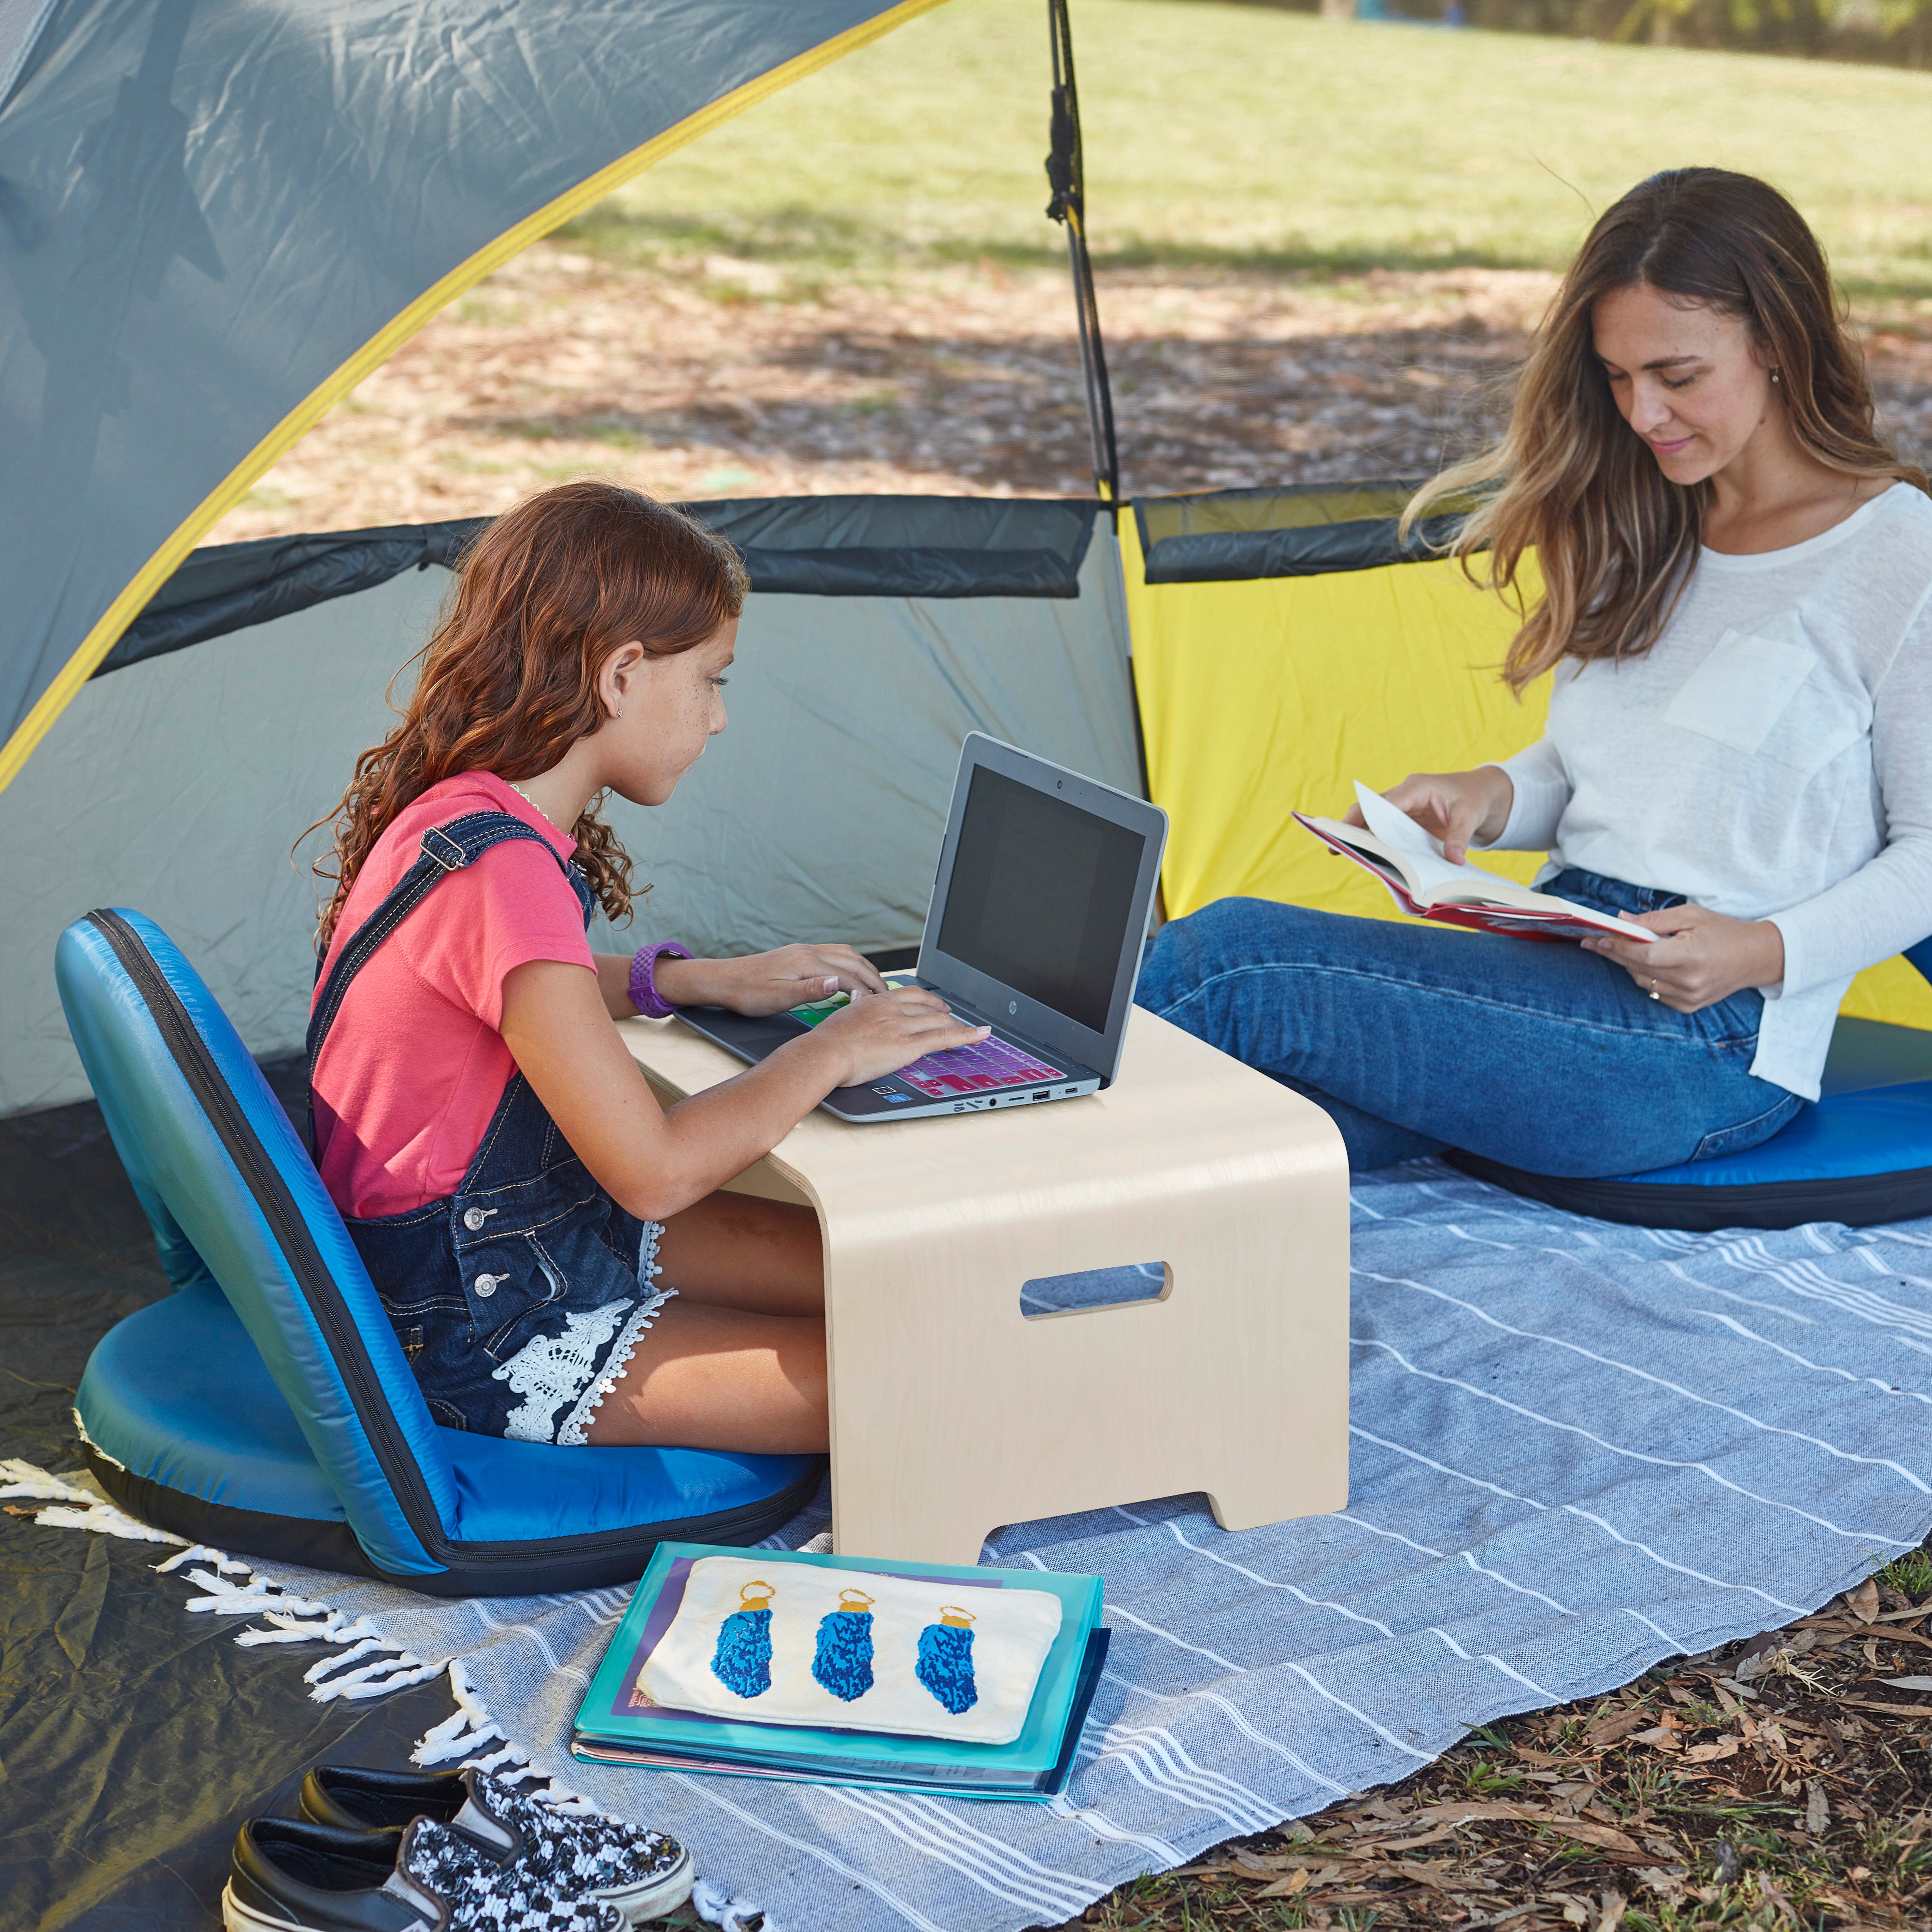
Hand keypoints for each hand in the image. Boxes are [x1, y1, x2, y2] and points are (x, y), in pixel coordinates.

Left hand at [654, 944, 886, 1016]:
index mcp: (806, 962)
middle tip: (889, 996)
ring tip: (877, 986)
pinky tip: (852, 974)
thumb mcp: (777, 998)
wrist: (722, 980)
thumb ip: (810, 990)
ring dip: (865, 968)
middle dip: (873, 977)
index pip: (848, 975)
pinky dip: (851, 963)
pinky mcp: (799, 954)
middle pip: (853, 960)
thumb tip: (838, 983)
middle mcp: (808, 951)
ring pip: (846, 954)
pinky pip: (835, 953)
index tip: (880, 1006)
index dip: (867, 991)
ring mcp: (804, 950)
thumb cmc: (746, 993)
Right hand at [800, 985, 990, 1087]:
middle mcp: (893, 1009)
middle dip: (945, 1011)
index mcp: (877, 1001)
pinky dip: (968, 1035)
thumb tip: (857, 1000)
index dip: (927, 998)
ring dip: (959, 1025)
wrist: (824, 1053)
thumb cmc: (826, 1041)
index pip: (910, 994)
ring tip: (972, 1030)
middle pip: (928, 1005)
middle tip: (954, 1017)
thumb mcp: (843, 1015)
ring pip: (940, 1020)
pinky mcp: (909, 1044)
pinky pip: (945, 1037)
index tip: (934, 1003)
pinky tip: (982, 1035)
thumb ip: (856, 1008)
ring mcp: (902, 1025)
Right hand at [1345, 767, 1513, 865]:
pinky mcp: (1402, 820)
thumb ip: (1460, 837)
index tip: (1362, 839)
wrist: (1478, 794)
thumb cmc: (1473, 799)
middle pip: (1369, 809)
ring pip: (1371, 820)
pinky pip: (1382, 830)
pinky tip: (1369, 860)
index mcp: (1417, 787)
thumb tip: (1453, 861)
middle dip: (1351, 827)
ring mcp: (1400, 808)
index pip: (1387, 802)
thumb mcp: (1470, 816)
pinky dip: (1375, 844)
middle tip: (1334, 847)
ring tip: (1343, 855)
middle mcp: (1403, 795)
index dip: (1371, 820)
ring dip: (1359, 837)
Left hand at [1581, 903, 1785, 1011]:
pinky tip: (1650, 965)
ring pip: (1643, 982)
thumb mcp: (1691, 915)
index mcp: (1692, 956)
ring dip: (1631, 966)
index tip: (1598, 939)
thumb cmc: (1723, 931)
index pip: (1644, 955)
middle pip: (1639, 969)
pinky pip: (1655, 992)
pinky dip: (1647, 978)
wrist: (1756, 957)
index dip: (1618, 947)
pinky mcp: (1689, 1007)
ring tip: (1624, 949)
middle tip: (1596, 942)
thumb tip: (1621, 921)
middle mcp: (1690, 981)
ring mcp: (1689, 998)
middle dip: (1616, 955)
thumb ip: (1654, 920)